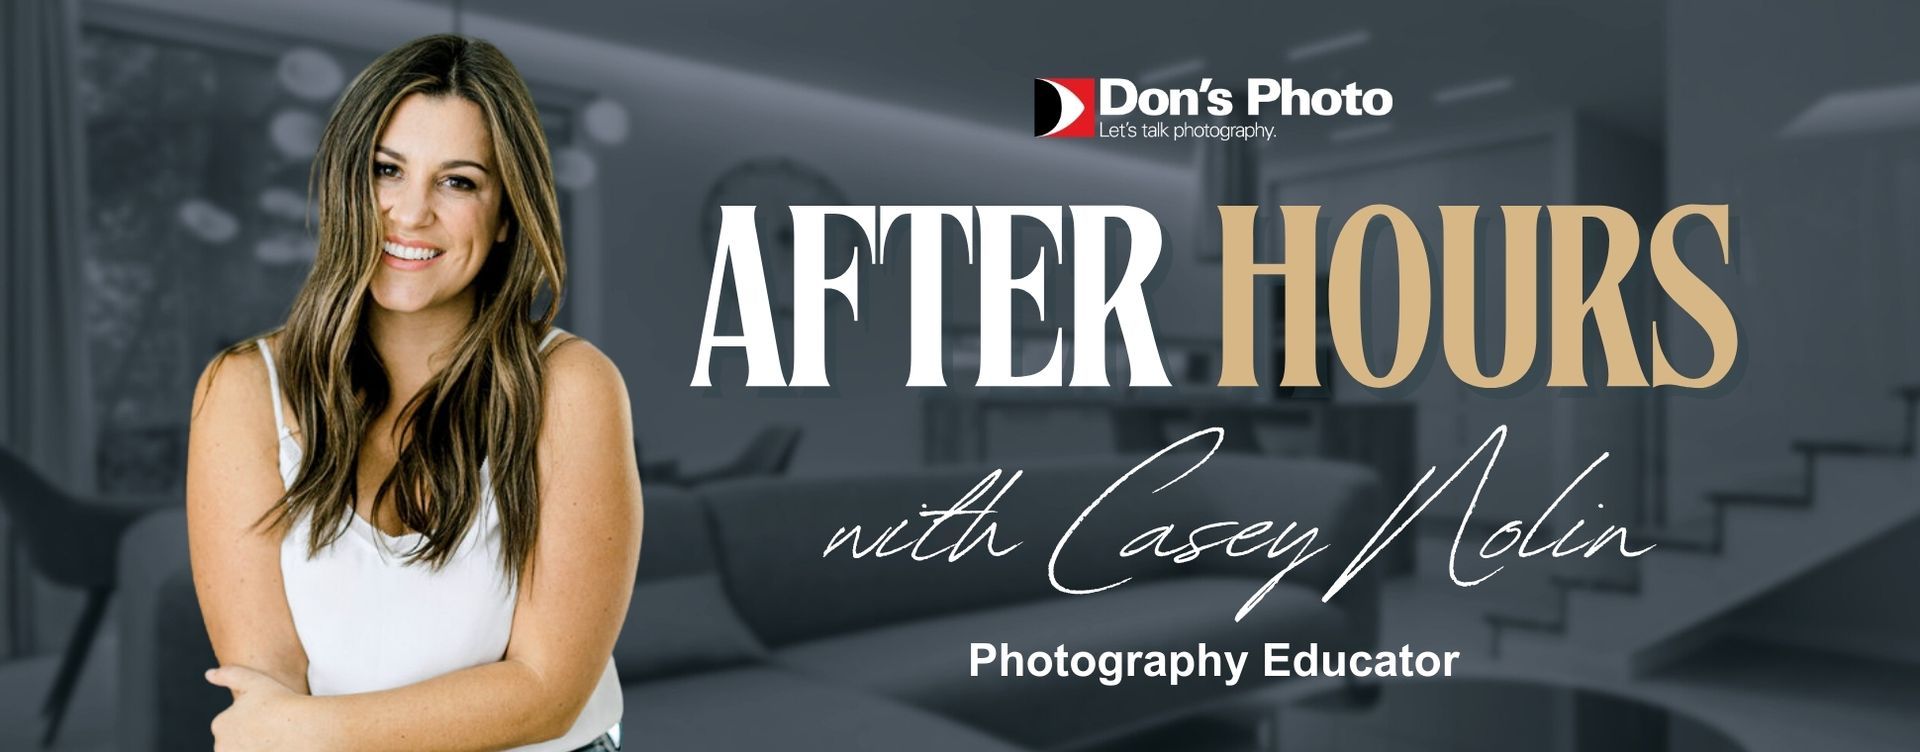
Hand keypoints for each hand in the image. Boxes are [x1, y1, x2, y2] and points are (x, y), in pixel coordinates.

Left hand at [206, 665, 330, 751]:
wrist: (305, 729)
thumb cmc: (282, 703)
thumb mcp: (254, 680)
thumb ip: (228, 675)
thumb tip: (209, 674)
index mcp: (220, 725)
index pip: (232, 727)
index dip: (253, 722)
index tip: (270, 719)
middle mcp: (222, 747)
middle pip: (236, 745)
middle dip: (252, 740)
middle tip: (275, 732)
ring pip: (246, 750)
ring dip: (257, 747)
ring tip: (278, 742)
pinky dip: (265, 751)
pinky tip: (278, 747)